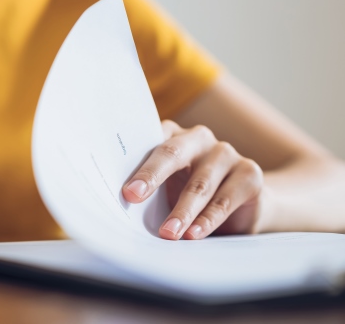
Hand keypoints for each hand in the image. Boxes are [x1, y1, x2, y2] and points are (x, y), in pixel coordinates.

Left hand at [122, 120, 263, 239]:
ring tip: (168, 233)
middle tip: (133, 197)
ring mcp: (226, 153)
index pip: (149, 142)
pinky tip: (194, 234)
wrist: (241, 207)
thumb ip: (148, 190)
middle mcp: (198, 138)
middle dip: (152, 176)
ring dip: (182, 211)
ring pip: (199, 183)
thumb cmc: (188, 194)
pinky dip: (207, 219)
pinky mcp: (249, 173)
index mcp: (171, 135)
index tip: (124, 189)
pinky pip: (224, 199)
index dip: (134, 163)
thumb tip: (121, 207)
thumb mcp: (166, 189)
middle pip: (172, 153)